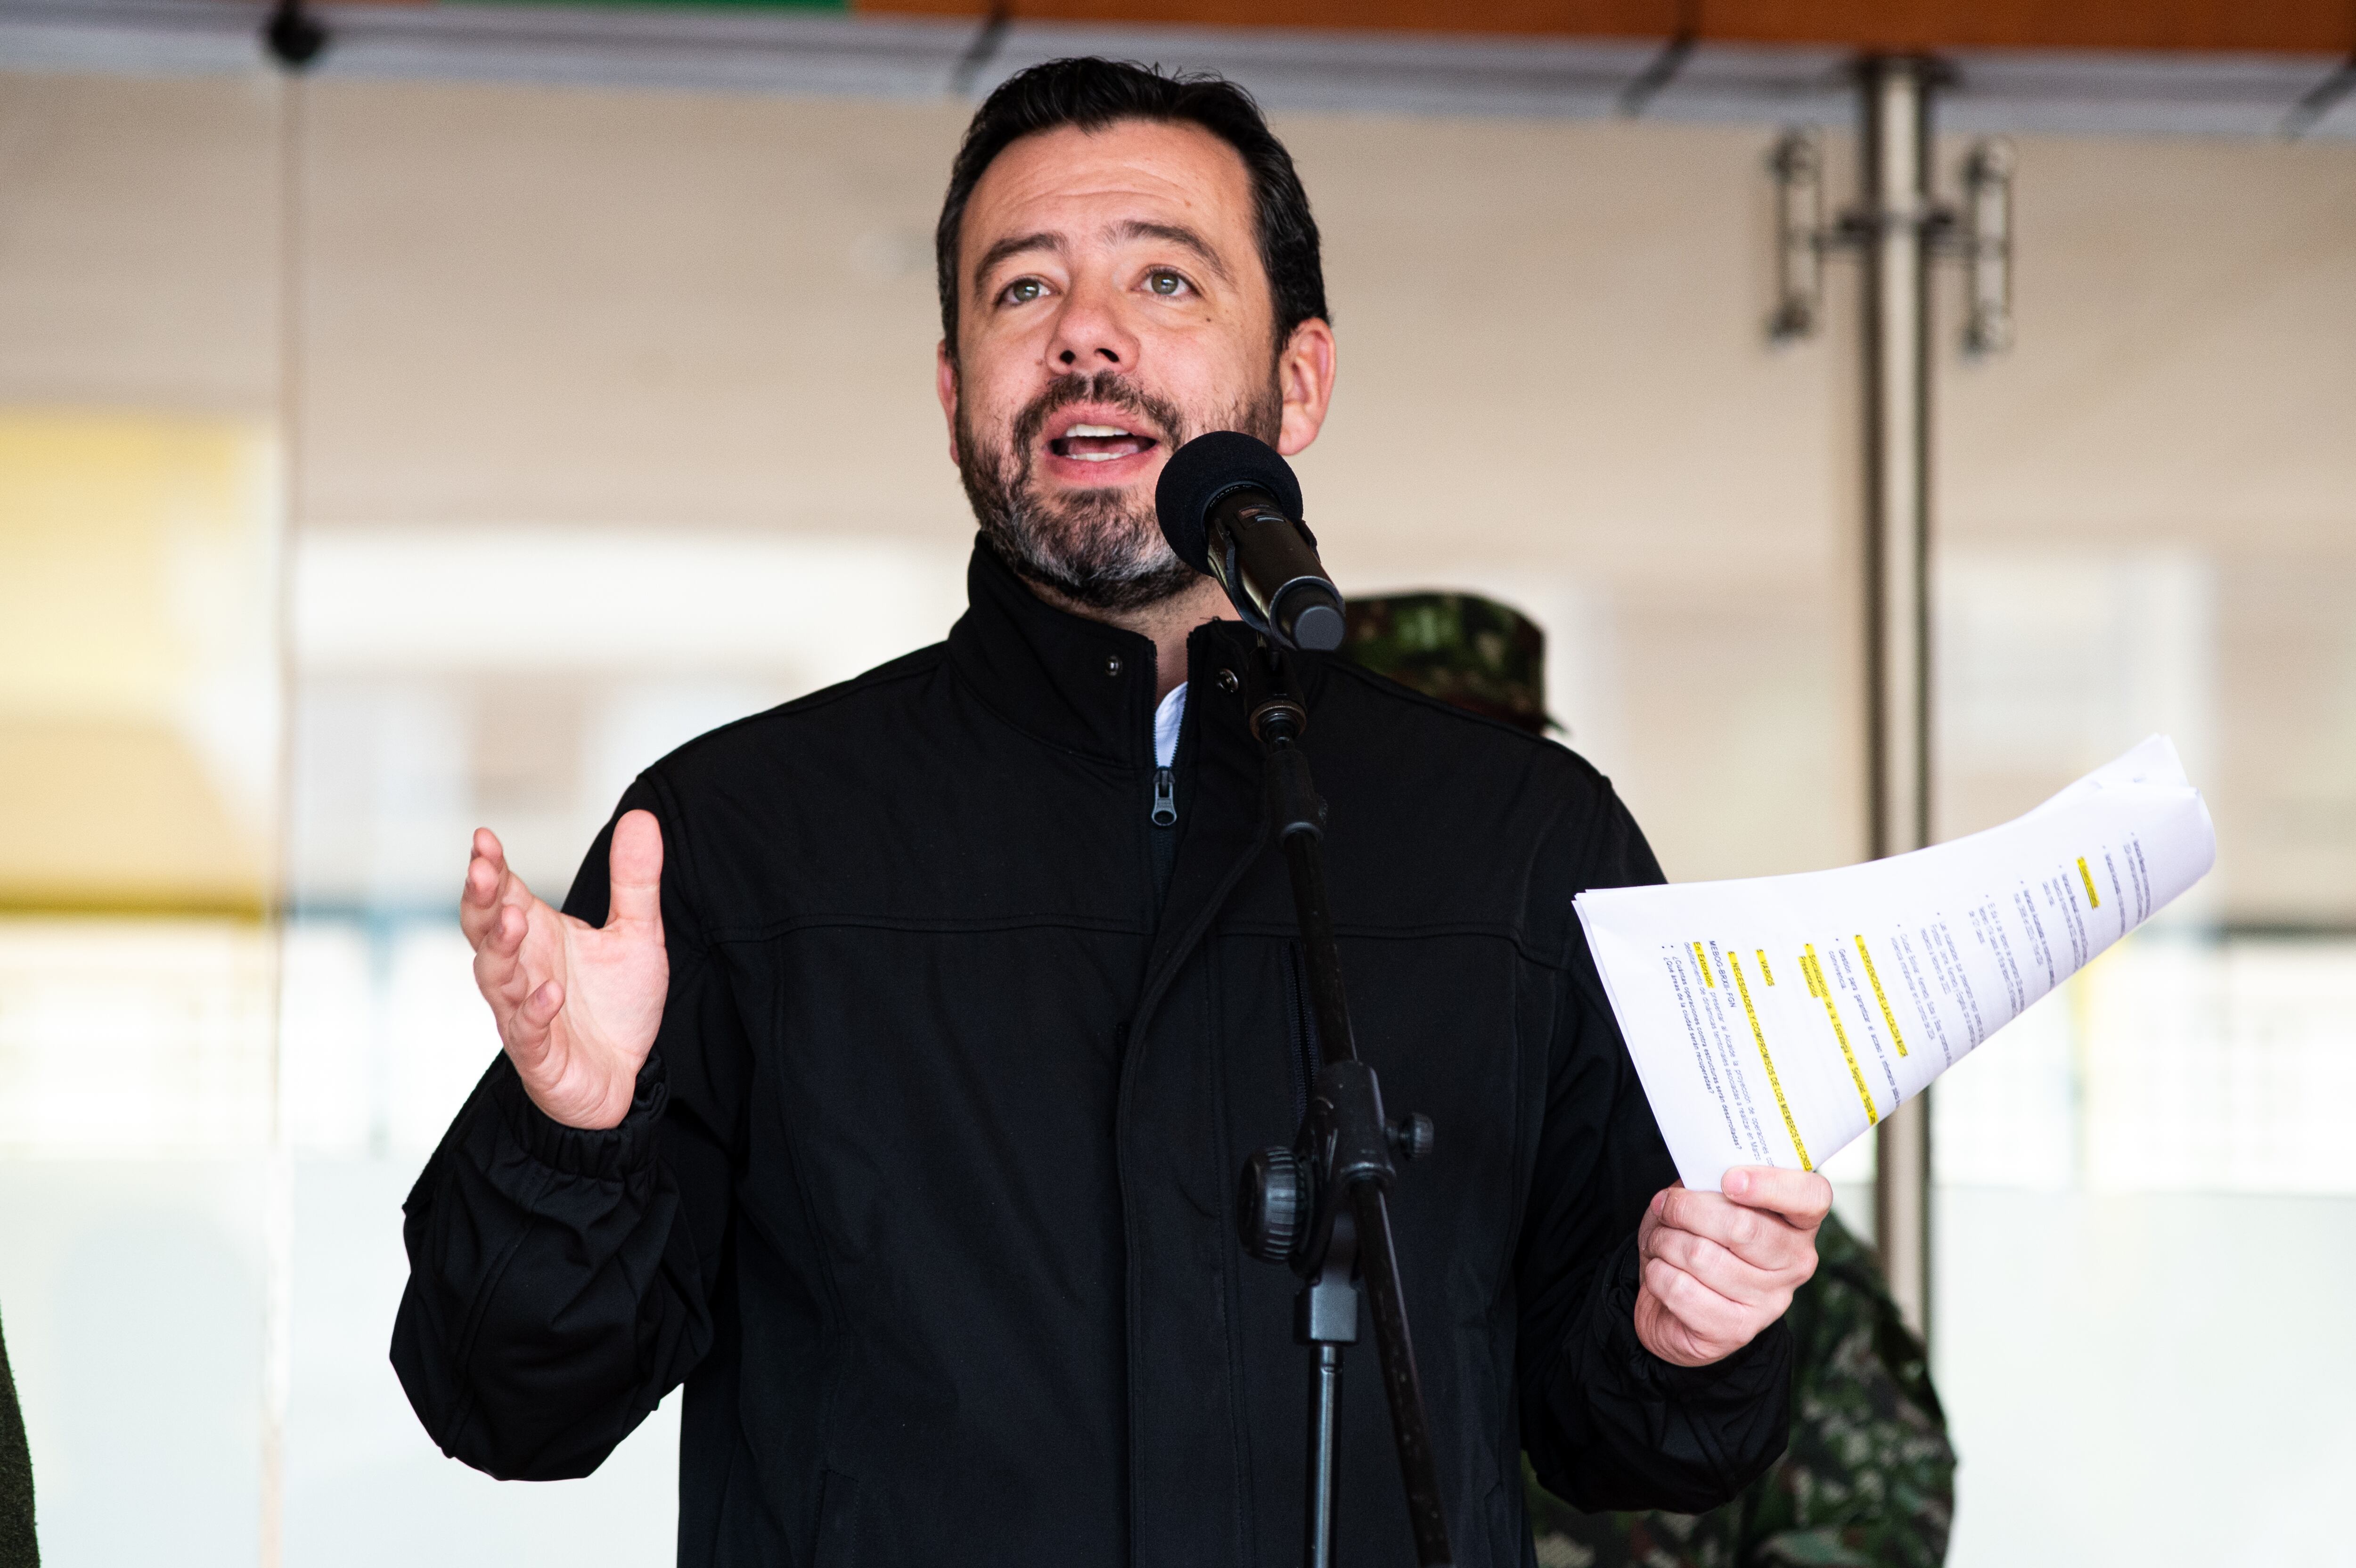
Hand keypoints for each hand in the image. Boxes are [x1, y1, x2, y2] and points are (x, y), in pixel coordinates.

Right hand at [460, 811, 669, 1130]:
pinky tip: (549, 993)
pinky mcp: (539, 1053)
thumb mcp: (638, 934)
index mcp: (537, 934)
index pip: (503, 893)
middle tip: (482, 870)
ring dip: (501, 948)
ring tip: (513, 920)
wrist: (623, 1076)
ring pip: (496, 977)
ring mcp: (523, 1011)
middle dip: (480, 900)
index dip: (490, 866)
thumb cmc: (615, 1004)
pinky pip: (527, 1031)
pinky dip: (534, 1012)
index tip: (484, 837)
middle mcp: (522, 969)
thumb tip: (641, 815)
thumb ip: (635, 879)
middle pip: (484, 929)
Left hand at [1633, 1166, 1830, 1367]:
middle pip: (1742, 1227)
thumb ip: (1709, 1183)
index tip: (1729, 1180)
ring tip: (1659, 1241)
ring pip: (1702, 1256)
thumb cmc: (1695, 1238)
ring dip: (1664, 1241)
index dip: (1771, 1185)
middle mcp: (1794, 1264)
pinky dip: (1658, 1273)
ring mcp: (1770, 1302)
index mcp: (1797, 1223)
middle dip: (1686, 1210)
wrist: (1672, 1303)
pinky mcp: (1736, 1330)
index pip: (1811, 1197)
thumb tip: (1693, 1180)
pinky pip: (1682, 1290)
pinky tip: (1661, 1271)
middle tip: (1666, 1207)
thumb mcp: (1703, 1199)